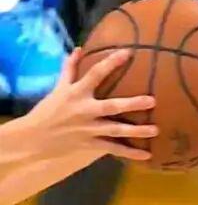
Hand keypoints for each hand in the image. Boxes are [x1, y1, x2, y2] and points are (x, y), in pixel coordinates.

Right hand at [17, 47, 157, 161]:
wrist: (33, 139)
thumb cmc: (48, 111)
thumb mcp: (57, 88)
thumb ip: (69, 69)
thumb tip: (79, 49)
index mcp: (76, 93)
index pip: (95, 74)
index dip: (111, 62)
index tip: (128, 52)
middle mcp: (84, 110)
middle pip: (111, 106)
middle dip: (132, 104)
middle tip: (153, 100)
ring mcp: (88, 129)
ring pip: (116, 130)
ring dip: (136, 131)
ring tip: (156, 129)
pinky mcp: (90, 145)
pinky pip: (113, 149)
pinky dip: (130, 153)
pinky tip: (147, 155)